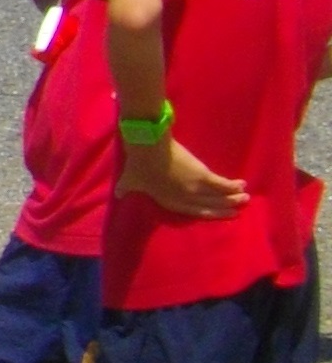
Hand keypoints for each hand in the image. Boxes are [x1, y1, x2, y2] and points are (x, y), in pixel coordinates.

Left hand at [124, 141, 248, 219]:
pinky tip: (241, 185)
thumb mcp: (129, 181)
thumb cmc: (138, 164)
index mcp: (169, 202)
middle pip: (210, 206)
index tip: (221, 215)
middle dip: (225, 208)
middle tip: (239, 209)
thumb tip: (117, 194)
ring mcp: (195, 189)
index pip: (194, 212)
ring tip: (244, 198)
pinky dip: (231, 185)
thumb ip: (125, 189)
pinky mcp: (202, 175)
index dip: (210, 214)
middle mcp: (185, 198)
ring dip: (233, 197)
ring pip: (218, 196)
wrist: (149, 146)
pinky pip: (220, 184)